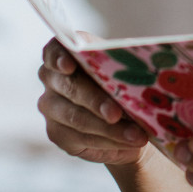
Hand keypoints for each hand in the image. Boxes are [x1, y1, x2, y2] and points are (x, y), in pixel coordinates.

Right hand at [37, 39, 149, 166]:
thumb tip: (141, 71)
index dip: (59, 57)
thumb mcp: (129, 72)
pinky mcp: (57, 133)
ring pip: (76, 117)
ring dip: (109, 128)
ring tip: (136, 135)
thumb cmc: (127, 86)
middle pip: (70, 86)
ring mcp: (51, 107)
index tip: (69, 65)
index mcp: (67, 53)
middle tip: (116, 113)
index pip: (55, 50)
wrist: (129, 121)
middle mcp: (52, 78)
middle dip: (95, 100)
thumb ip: (126, 67)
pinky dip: (108, 141)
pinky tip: (128, 142)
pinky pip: (81, 138)